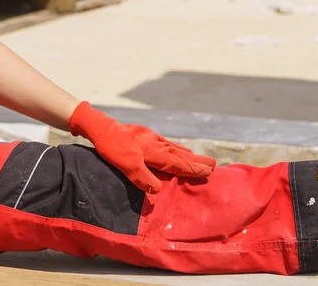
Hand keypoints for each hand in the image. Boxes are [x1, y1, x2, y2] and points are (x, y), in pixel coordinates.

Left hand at [68, 102, 215, 192]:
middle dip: (197, 161)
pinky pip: (167, 144)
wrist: (103, 127)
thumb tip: (159, 190)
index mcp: (155, 153)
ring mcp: (153, 139)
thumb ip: (143, 177)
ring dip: (188, 155)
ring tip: (200, 159)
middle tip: (214, 164)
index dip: (193, 169)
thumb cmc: (114, 148)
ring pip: (175, 149)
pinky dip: (176, 148)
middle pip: (181, 155)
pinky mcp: (147, 136)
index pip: (178, 164)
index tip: (209, 172)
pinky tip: (176, 149)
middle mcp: (158, 145)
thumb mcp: (126, 165)